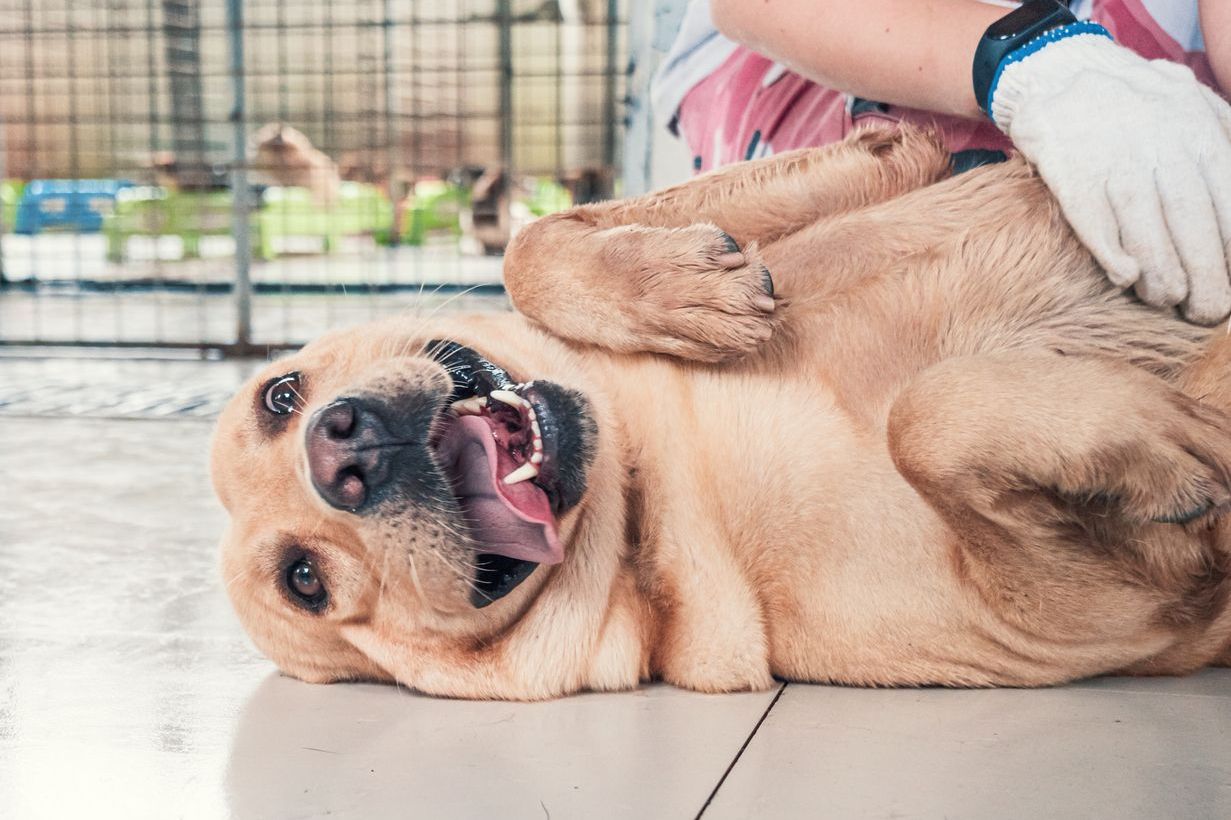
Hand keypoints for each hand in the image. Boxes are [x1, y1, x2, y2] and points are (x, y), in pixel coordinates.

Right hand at [992, 33, 1230, 324]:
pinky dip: (1111, 253)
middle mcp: (1159, 145)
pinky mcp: (1070, 172)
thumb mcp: (1191, 105)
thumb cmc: (1134, 102)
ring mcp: (1113, 159)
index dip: (1230, 251)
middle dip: (1205, 274)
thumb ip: (1220, 141)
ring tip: (1166, 300)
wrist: (1060, 72)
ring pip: (1144, 227)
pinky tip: (1126, 276)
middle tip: (1205, 309)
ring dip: (1160, 274)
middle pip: (1191, 221)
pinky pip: (1094, 222)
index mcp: (1197, 131)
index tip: (1230, 286)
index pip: (1227, 203)